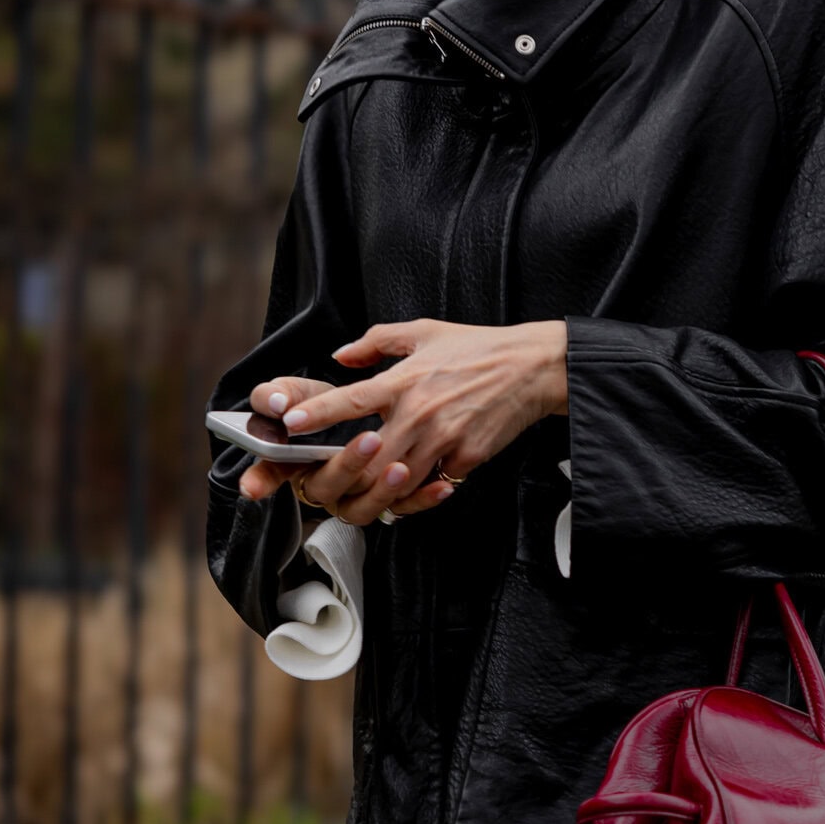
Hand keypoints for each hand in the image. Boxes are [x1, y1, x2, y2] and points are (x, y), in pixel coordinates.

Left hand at [239, 318, 567, 526]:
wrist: (533, 368)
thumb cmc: (478, 348)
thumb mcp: (424, 331)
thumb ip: (376, 341)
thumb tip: (340, 355)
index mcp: (404, 380)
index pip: (351, 400)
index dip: (318, 414)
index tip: (291, 425)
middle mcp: (420, 412)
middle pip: (369, 459)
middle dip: (346, 475)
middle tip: (329, 480)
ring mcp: (444, 439)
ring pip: (397, 481)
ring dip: (379, 489)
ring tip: (367, 491)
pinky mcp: (467, 458)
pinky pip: (433, 486)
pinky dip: (420, 492)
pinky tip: (415, 488)